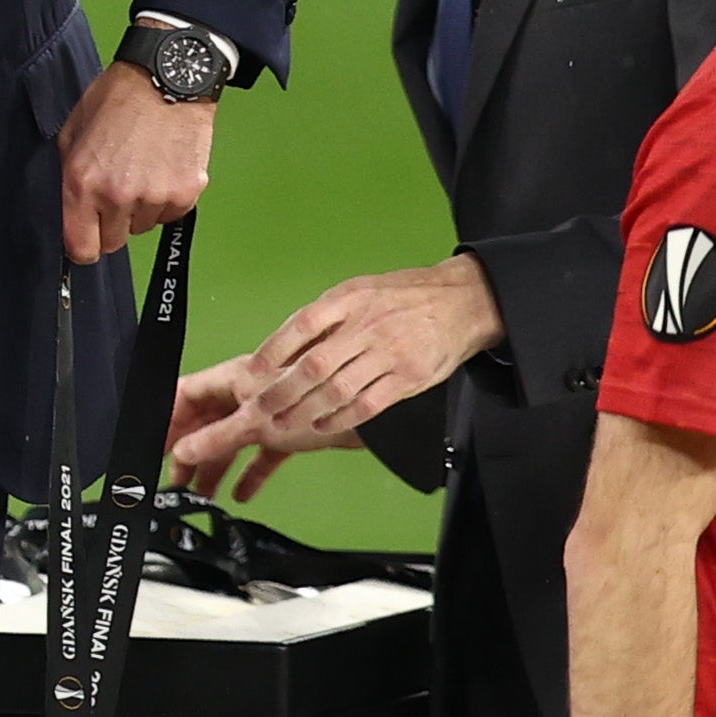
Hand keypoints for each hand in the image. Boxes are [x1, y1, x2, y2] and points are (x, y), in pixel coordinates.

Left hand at [57, 61, 212, 263]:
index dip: (82, 244)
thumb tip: (66, 211)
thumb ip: (67, 175)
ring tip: (141, 169)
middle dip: (110, 224)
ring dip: (139, 209)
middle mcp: (118, 196)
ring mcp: (155, 196)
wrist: (167, 76)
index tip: (86, 234)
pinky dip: (166, 200)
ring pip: (142, 227)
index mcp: (83, 183)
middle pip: (113, 242)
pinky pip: (170, 215)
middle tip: (115, 191)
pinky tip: (162, 168)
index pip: (80, 248)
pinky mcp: (186, 192)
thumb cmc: (117, 97)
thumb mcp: (73, 131)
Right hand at [167, 352, 359, 502]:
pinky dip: (249, 473)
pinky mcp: (289, 433)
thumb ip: (217, 438)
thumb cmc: (316, 398)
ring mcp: (270, 414)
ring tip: (200, 492)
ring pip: (231, 441)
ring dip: (215, 466)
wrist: (367, 412)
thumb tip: (183, 450)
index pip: (187, 394)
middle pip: (206, 422)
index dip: (168, 417)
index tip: (154, 442)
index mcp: (236, 377)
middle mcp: (250, 393)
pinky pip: (260, 455)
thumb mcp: (255, 422)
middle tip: (175, 477)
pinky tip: (241, 492)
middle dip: (189, 450)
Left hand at [221, 254, 503, 440]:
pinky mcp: (408, 378)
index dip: (274, 350)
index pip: (303, 324)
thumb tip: (284, 347)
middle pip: (314, 366)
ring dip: (305, 412)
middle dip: (281, 393)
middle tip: (258, 411)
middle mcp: (367, 325)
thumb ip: (326, 317)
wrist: (462, 302)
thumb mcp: (360, 291)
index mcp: (350, 299)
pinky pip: (367, 405)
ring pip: (338, 390)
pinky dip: (339, 419)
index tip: (253, 372)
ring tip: (282, 424)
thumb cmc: (402, 298)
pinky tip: (321, 425)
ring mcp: (389, 353)